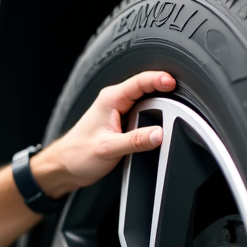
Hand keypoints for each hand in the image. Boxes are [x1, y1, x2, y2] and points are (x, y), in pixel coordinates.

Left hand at [32, 71, 176, 196]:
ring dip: (159, 107)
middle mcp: (114, 102)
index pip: (139, 82)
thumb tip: (158, 134)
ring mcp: (118, 112)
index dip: (159, 79)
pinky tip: (157, 125)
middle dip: (164, 92)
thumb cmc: (77, 154)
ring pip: (145, 103)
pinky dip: (152, 119)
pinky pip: (141, 116)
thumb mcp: (109, 148)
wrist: (64, 166)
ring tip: (173, 112)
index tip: (174, 82)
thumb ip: (135, 141)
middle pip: (146, 90)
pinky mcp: (120, 124)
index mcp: (110, 99)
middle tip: (181, 100)